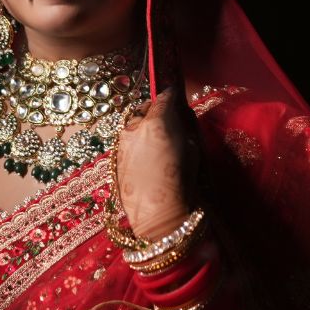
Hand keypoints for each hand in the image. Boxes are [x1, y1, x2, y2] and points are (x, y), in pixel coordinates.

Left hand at [115, 86, 199, 239]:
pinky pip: (126, 144)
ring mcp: (122, 144)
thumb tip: (180, 120)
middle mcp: (134, 128)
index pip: (164, 96)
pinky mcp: (115, 160)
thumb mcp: (193, 149)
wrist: (157, 214)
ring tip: (156, 141)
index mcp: (157, 121)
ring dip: (142, 127)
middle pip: (143, 108)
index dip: (172, 94)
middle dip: (154, 111)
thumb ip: (184, 128)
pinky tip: (147, 158)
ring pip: (131, 126)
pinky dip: (136, 144)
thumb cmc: (181, 181)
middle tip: (167, 120)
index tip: (176, 95)